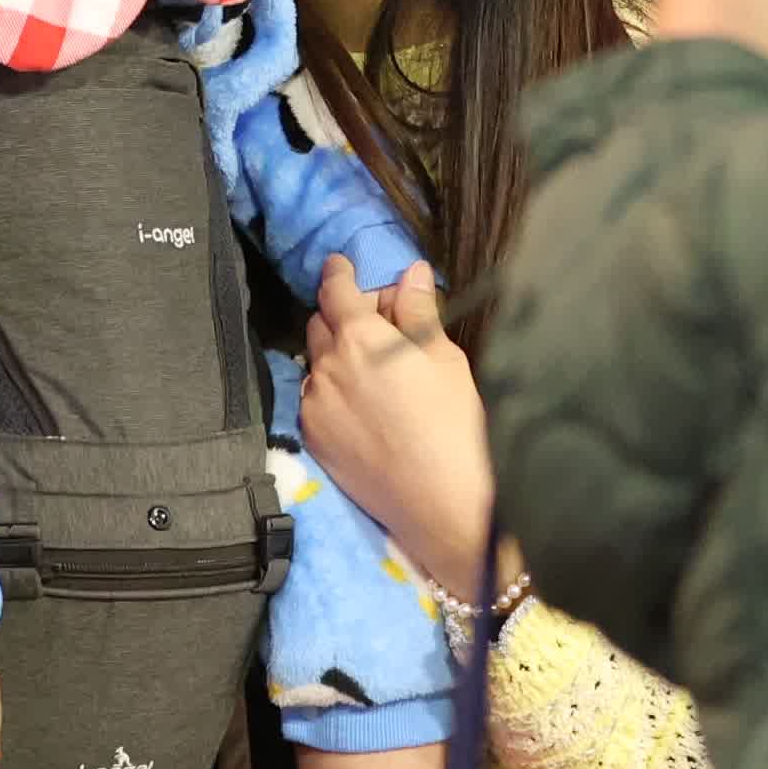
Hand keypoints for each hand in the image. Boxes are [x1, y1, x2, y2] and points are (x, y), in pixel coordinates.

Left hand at [300, 258, 492, 590]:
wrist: (440, 502)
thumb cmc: (454, 423)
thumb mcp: (443, 358)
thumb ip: (418, 312)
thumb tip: (411, 272)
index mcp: (359, 337)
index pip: (335, 290)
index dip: (338, 273)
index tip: (341, 266)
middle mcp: (326, 366)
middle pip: (320, 323)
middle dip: (341, 313)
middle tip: (375, 321)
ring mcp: (314, 404)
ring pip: (314, 362)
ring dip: (334, 353)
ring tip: (370, 367)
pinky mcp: (313, 438)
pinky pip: (313, 399)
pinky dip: (330, 389)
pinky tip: (361, 403)